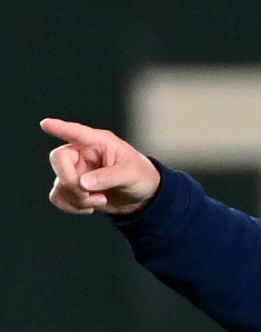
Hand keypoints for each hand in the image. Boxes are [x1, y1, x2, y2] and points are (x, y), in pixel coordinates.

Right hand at [41, 118, 160, 215]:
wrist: (143, 198)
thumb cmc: (140, 176)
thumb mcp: (130, 174)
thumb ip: (108, 177)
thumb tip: (83, 183)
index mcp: (98, 143)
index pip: (76, 132)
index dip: (60, 128)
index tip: (46, 124)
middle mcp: (82, 155)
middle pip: (58, 161)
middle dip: (71, 182)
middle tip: (89, 193)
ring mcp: (77, 172)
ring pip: (59, 184)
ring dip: (75, 198)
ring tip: (99, 200)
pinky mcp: (75, 189)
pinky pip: (59, 197)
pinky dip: (71, 206)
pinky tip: (89, 207)